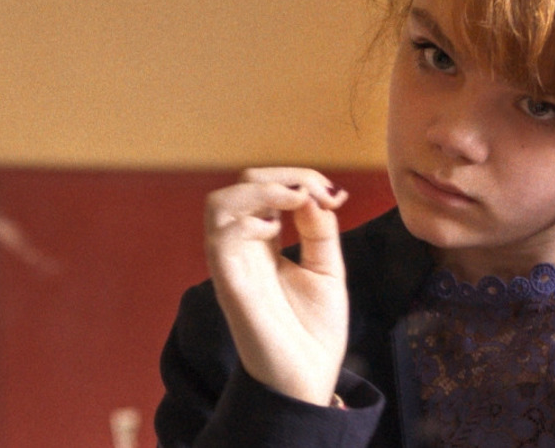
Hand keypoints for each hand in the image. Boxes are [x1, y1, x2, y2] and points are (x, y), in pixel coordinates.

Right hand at [204, 168, 348, 405]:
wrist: (309, 378)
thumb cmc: (314, 330)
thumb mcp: (327, 267)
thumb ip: (319, 229)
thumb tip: (314, 192)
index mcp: (264, 243)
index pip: (265, 188)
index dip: (299, 179)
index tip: (336, 195)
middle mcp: (244, 249)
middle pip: (240, 186)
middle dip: (282, 176)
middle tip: (319, 193)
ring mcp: (234, 266)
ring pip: (218, 205)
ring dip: (259, 189)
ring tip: (294, 200)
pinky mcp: (231, 286)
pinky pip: (219, 241)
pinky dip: (247, 222)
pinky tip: (276, 231)